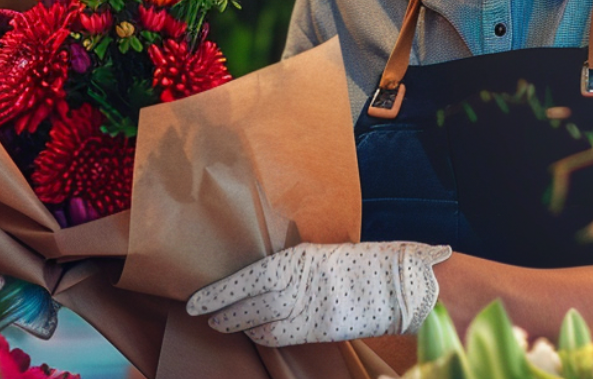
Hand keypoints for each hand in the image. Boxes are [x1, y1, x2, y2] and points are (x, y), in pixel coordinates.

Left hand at [186, 242, 453, 346]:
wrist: (398, 284)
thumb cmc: (357, 265)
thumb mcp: (318, 256)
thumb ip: (288, 268)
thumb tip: (255, 279)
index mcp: (297, 258)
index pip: (246, 278)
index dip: (218, 293)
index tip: (194, 302)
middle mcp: (299, 284)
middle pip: (248, 304)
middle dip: (222, 312)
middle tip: (203, 315)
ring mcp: (310, 308)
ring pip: (261, 324)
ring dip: (239, 325)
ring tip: (223, 325)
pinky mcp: (320, 329)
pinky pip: (281, 337)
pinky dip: (263, 336)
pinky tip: (255, 332)